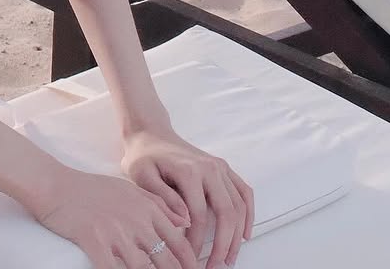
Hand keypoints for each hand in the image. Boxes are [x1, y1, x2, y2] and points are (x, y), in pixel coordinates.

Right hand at [34, 165, 196, 268]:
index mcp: (147, 208)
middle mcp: (136, 220)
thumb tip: (185, 221)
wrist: (56, 185)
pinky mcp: (96, 242)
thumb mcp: (130, 190)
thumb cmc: (93, 189)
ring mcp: (116, 232)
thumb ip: (159, 204)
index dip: (191, 265)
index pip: (180, 243)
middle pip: (167, 260)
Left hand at [122, 130, 253, 268]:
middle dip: (223, 245)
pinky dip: (248, 214)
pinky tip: (244, 233)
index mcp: (189, 171)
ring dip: (237, 235)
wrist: (150, 133)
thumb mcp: (141, 176)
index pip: (199, 216)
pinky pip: (244, 192)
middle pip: (226, 213)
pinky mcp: (223, 168)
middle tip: (215, 265)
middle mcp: (209, 167)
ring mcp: (219, 167)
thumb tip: (185, 221)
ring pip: (239, 206)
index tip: (191, 257)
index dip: (197, 242)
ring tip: (228, 257)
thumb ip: (163, 198)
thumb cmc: (143, 156)